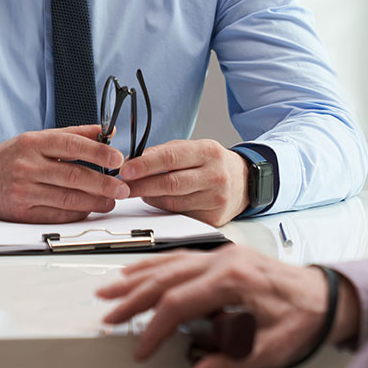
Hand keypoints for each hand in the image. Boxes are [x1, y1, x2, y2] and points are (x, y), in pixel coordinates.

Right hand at [0, 125, 127, 222]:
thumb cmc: (8, 158)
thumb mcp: (35, 138)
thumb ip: (71, 135)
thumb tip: (105, 132)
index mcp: (32, 143)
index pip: (72, 145)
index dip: (98, 152)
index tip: (118, 158)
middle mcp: (27, 166)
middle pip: (74, 175)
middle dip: (104, 183)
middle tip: (123, 187)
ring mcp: (23, 190)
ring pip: (67, 198)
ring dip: (95, 201)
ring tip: (112, 200)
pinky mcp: (20, 212)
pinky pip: (55, 215)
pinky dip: (76, 213)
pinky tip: (89, 210)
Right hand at [96, 247, 357, 367]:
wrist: (325, 297)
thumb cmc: (301, 319)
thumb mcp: (269, 350)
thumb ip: (228, 367)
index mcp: (234, 280)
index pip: (179, 302)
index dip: (155, 327)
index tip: (140, 347)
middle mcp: (225, 261)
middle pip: (168, 277)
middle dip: (134, 297)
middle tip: (109, 314)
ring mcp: (224, 255)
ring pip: (171, 262)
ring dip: (139, 277)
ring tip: (111, 290)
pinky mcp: (225, 257)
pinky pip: (183, 257)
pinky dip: (157, 266)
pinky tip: (141, 272)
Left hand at [118, 139, 247, 226]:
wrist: (244, 182)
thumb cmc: (213, 164)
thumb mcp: (195, 148)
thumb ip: (167, 152)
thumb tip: (137, 161)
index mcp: (208, 152)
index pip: (171, 158)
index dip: (145, 165)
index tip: (126, 169)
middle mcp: (214, 176)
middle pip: (170, 183)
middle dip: (141, 185)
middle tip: (123, 186)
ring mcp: (215, 199)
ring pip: (172, 202)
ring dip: (149, 197)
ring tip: (138, 191)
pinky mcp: (213, 218)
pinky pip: (179, 215)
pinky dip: (163, 208)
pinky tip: (157, 201)